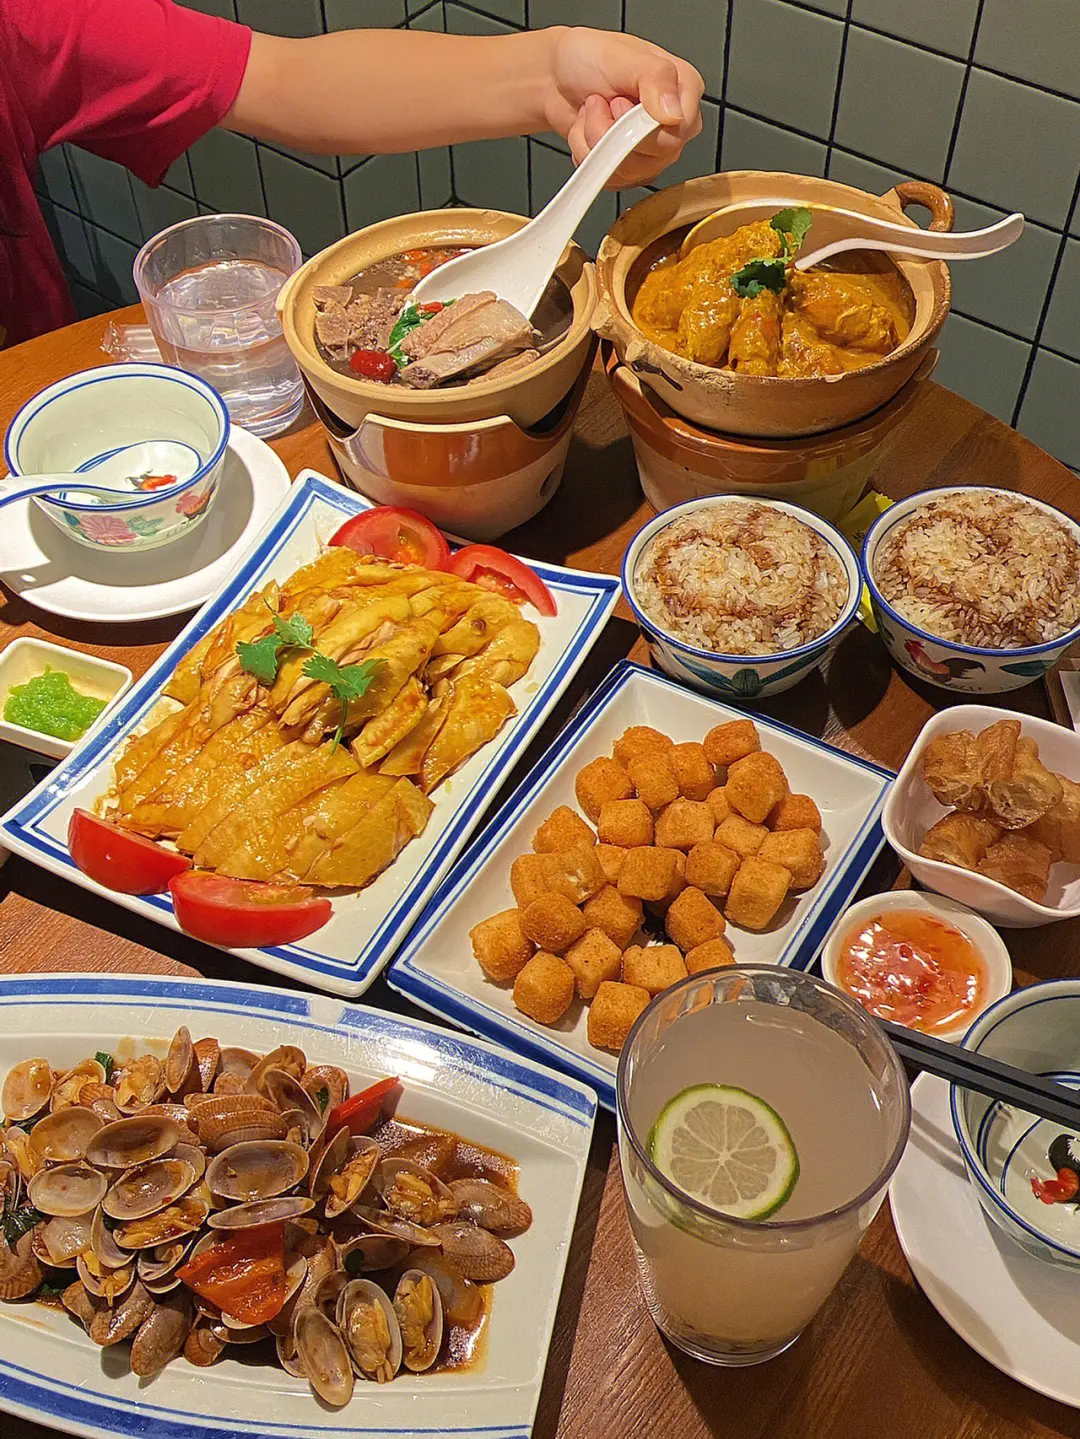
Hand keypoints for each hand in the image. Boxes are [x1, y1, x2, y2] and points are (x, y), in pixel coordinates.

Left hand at [544, 27, 703, 187]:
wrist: (556, 77)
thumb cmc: (589, 58)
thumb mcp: (622, 56)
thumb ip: (655, 78)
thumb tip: (673, 114)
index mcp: (683, 89)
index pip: (678, 130)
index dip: (641, 124)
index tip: (618, 101)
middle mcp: (672, 123)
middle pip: (654, 156)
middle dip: (612, 131)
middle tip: (603, 103)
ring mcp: (652, 150)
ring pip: (628, 170)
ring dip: (595, 140)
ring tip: (594, 111)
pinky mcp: (630, 169)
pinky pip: (611, 180)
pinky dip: (588, 155)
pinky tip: (588, 131)